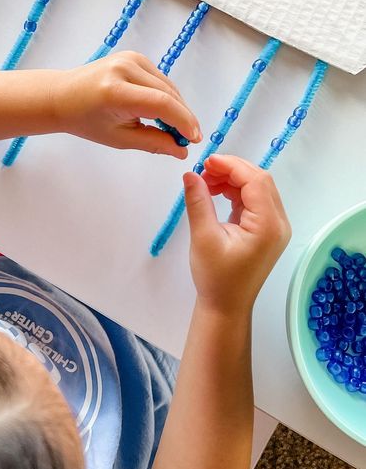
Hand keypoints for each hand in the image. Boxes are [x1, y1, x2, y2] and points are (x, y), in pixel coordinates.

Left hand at [50, 51, 201, 158]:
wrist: (62, 96)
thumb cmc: (86, 121)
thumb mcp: (119, 139)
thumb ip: (153, 143)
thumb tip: (181, 151)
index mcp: (116, 91)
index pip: (162, 104)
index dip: (183, 122)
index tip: (193, 139)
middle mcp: (124, 69)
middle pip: (168, 93)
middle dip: (183, 117)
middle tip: (188, 139)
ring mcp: (130, 58)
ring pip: (167, 85)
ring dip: (177, 107)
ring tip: (176, 129)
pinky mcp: (134, 56)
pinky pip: (160, 79)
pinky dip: (167, 96)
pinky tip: (164, 112)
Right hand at [183, 155, 290, 313]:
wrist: (226, 306)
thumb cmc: (216, 277)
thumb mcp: (203, 237)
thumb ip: (198, 202)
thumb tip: (190, 174)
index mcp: (268, 225)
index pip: (256, 181)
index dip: (232, 166)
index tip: (206, 162)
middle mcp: (278, 223)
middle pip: (260, 181)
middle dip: (232, 170)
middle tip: (204, 170)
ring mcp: (274, 227)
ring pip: (257, 189)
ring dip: (233, 180)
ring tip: (206, 182)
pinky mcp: (266, 230)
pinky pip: (254, 201)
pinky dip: (236, 192)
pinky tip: (216, 192)